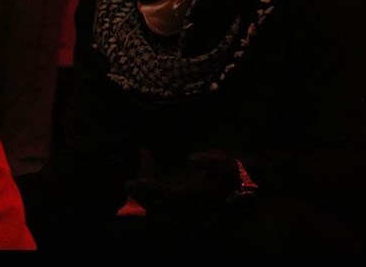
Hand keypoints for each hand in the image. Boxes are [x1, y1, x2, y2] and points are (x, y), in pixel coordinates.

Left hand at [125, 150, 242, 219]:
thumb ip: (209, 160)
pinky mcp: (180, 204)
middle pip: (161, 206)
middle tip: (129, 183)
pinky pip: (162, 204)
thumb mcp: (222, 161)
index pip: (171, 196)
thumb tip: (192, 158)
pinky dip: (150, 194)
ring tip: (130, 184)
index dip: (154, 190)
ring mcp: (184, 207)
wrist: (237, 182)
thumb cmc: (228, 169)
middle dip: (143, 196)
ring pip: (159, 207)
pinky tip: (142, 180)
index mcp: (196, 196)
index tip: (139, 181)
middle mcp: (189, 206)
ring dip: (143, 197)